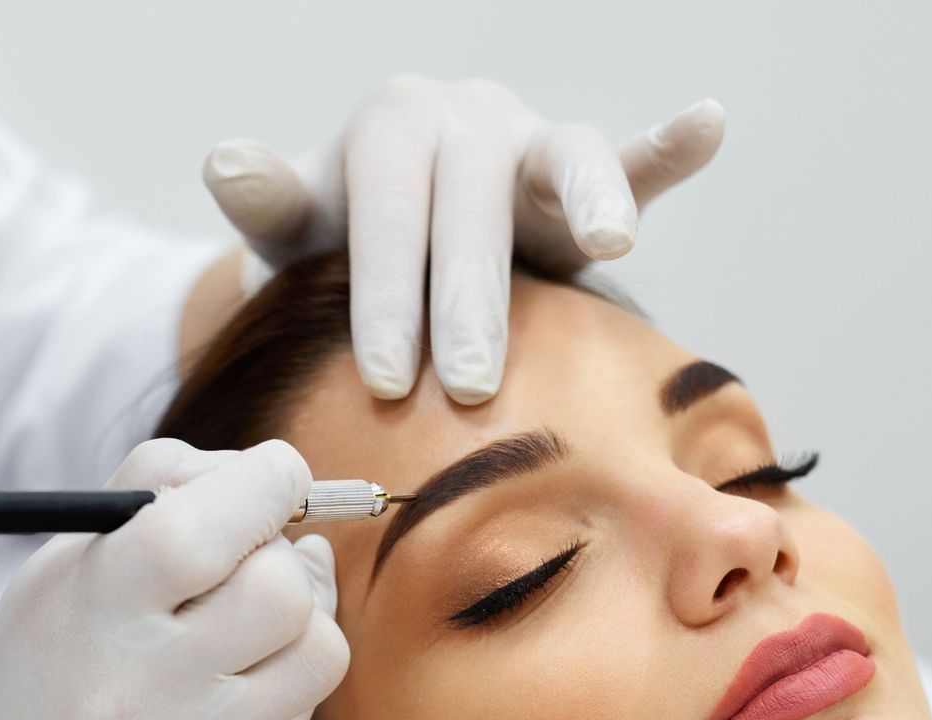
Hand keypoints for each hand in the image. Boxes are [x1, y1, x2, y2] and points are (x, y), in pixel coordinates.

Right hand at [0, 439, 347, 719]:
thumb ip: (154, 494)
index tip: (280, 471)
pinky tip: (233, 685)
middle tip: (257, 553)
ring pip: (320, 648)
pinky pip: (303, 712)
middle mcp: (142, 687)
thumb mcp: (62, 567)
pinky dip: (282, 680)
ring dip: (302, 617)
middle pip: (280, 587)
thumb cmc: (48, 668)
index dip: (266, 483)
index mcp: (91, 609)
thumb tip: (276, 481)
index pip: (203, 530)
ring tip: (254, 620)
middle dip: (282, 551)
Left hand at [203, 81, 724, 404]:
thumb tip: (226, 161)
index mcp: (392, 127)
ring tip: (606, 239)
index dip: (387, 295)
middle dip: (471, 299)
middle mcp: (466, 120)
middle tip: (471, 387)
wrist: (385, 241)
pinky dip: (667, 149)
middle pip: (473, 207)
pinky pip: (628, 157)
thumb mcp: (296, 233)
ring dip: (582, 201)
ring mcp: (530, 143)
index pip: (391, 214)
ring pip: (560, 162)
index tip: (387, 381)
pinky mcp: (581, 179)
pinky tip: (706, 125)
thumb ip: (268, 204)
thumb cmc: (338, 248)